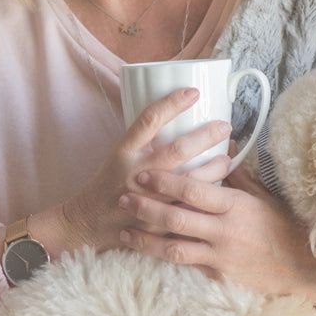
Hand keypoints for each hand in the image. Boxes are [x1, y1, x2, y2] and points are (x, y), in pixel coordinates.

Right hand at [59, 88, 233, 253]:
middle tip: (225, 126)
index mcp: (125, 151)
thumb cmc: (107, 184)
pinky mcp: (157, 221)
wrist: (87, 222)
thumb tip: (176, 121)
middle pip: (178, 149)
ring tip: (227, 157)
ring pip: (190, 179)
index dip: (174, 103)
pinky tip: (219, 187)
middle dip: (206, 135)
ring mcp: (149, 198)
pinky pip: (188, 206)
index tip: (194, 93)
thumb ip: (144, 142)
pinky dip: (206, 196)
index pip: (150, 119)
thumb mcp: (119, 155)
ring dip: (214, 167)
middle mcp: (137, 172)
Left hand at [116, 158, 315, 303]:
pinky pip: (188, 265)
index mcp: (235, 206)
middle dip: (145, 208)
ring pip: (173, 248)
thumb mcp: (264, 197)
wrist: (306, 266)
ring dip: (146, 240)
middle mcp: (224, 231)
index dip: (164, 181)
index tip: (143, 173)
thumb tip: (224, 149)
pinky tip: (149, 252)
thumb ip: (239, 177)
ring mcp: (221, 257)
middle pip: (175, 219)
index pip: (192, 190)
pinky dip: (167, 257)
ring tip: (125, 232)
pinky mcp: (220, 276)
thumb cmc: (286, 225)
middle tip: (123, 198)